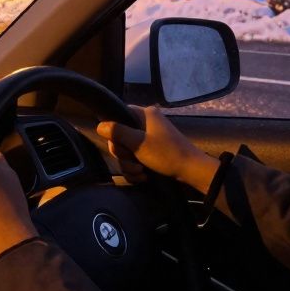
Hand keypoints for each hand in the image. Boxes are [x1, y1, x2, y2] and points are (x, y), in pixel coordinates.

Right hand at [97, 106, 218, 193]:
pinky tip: (143, 176)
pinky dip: (136, 169)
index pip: (118, 116)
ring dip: (130, 165)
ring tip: (141, 172)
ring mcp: (149, 138)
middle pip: (120, 137)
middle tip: (133, 162)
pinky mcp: (152, 152)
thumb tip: (99, 125)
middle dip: (124, 155)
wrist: (191, 170)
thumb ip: (117, 132)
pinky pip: (135, 158)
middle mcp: (145, 123)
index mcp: (144, 114)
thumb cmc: (166, 153)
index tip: (120, 146)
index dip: (114, 133)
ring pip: (126, 151)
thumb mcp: (138, 143)